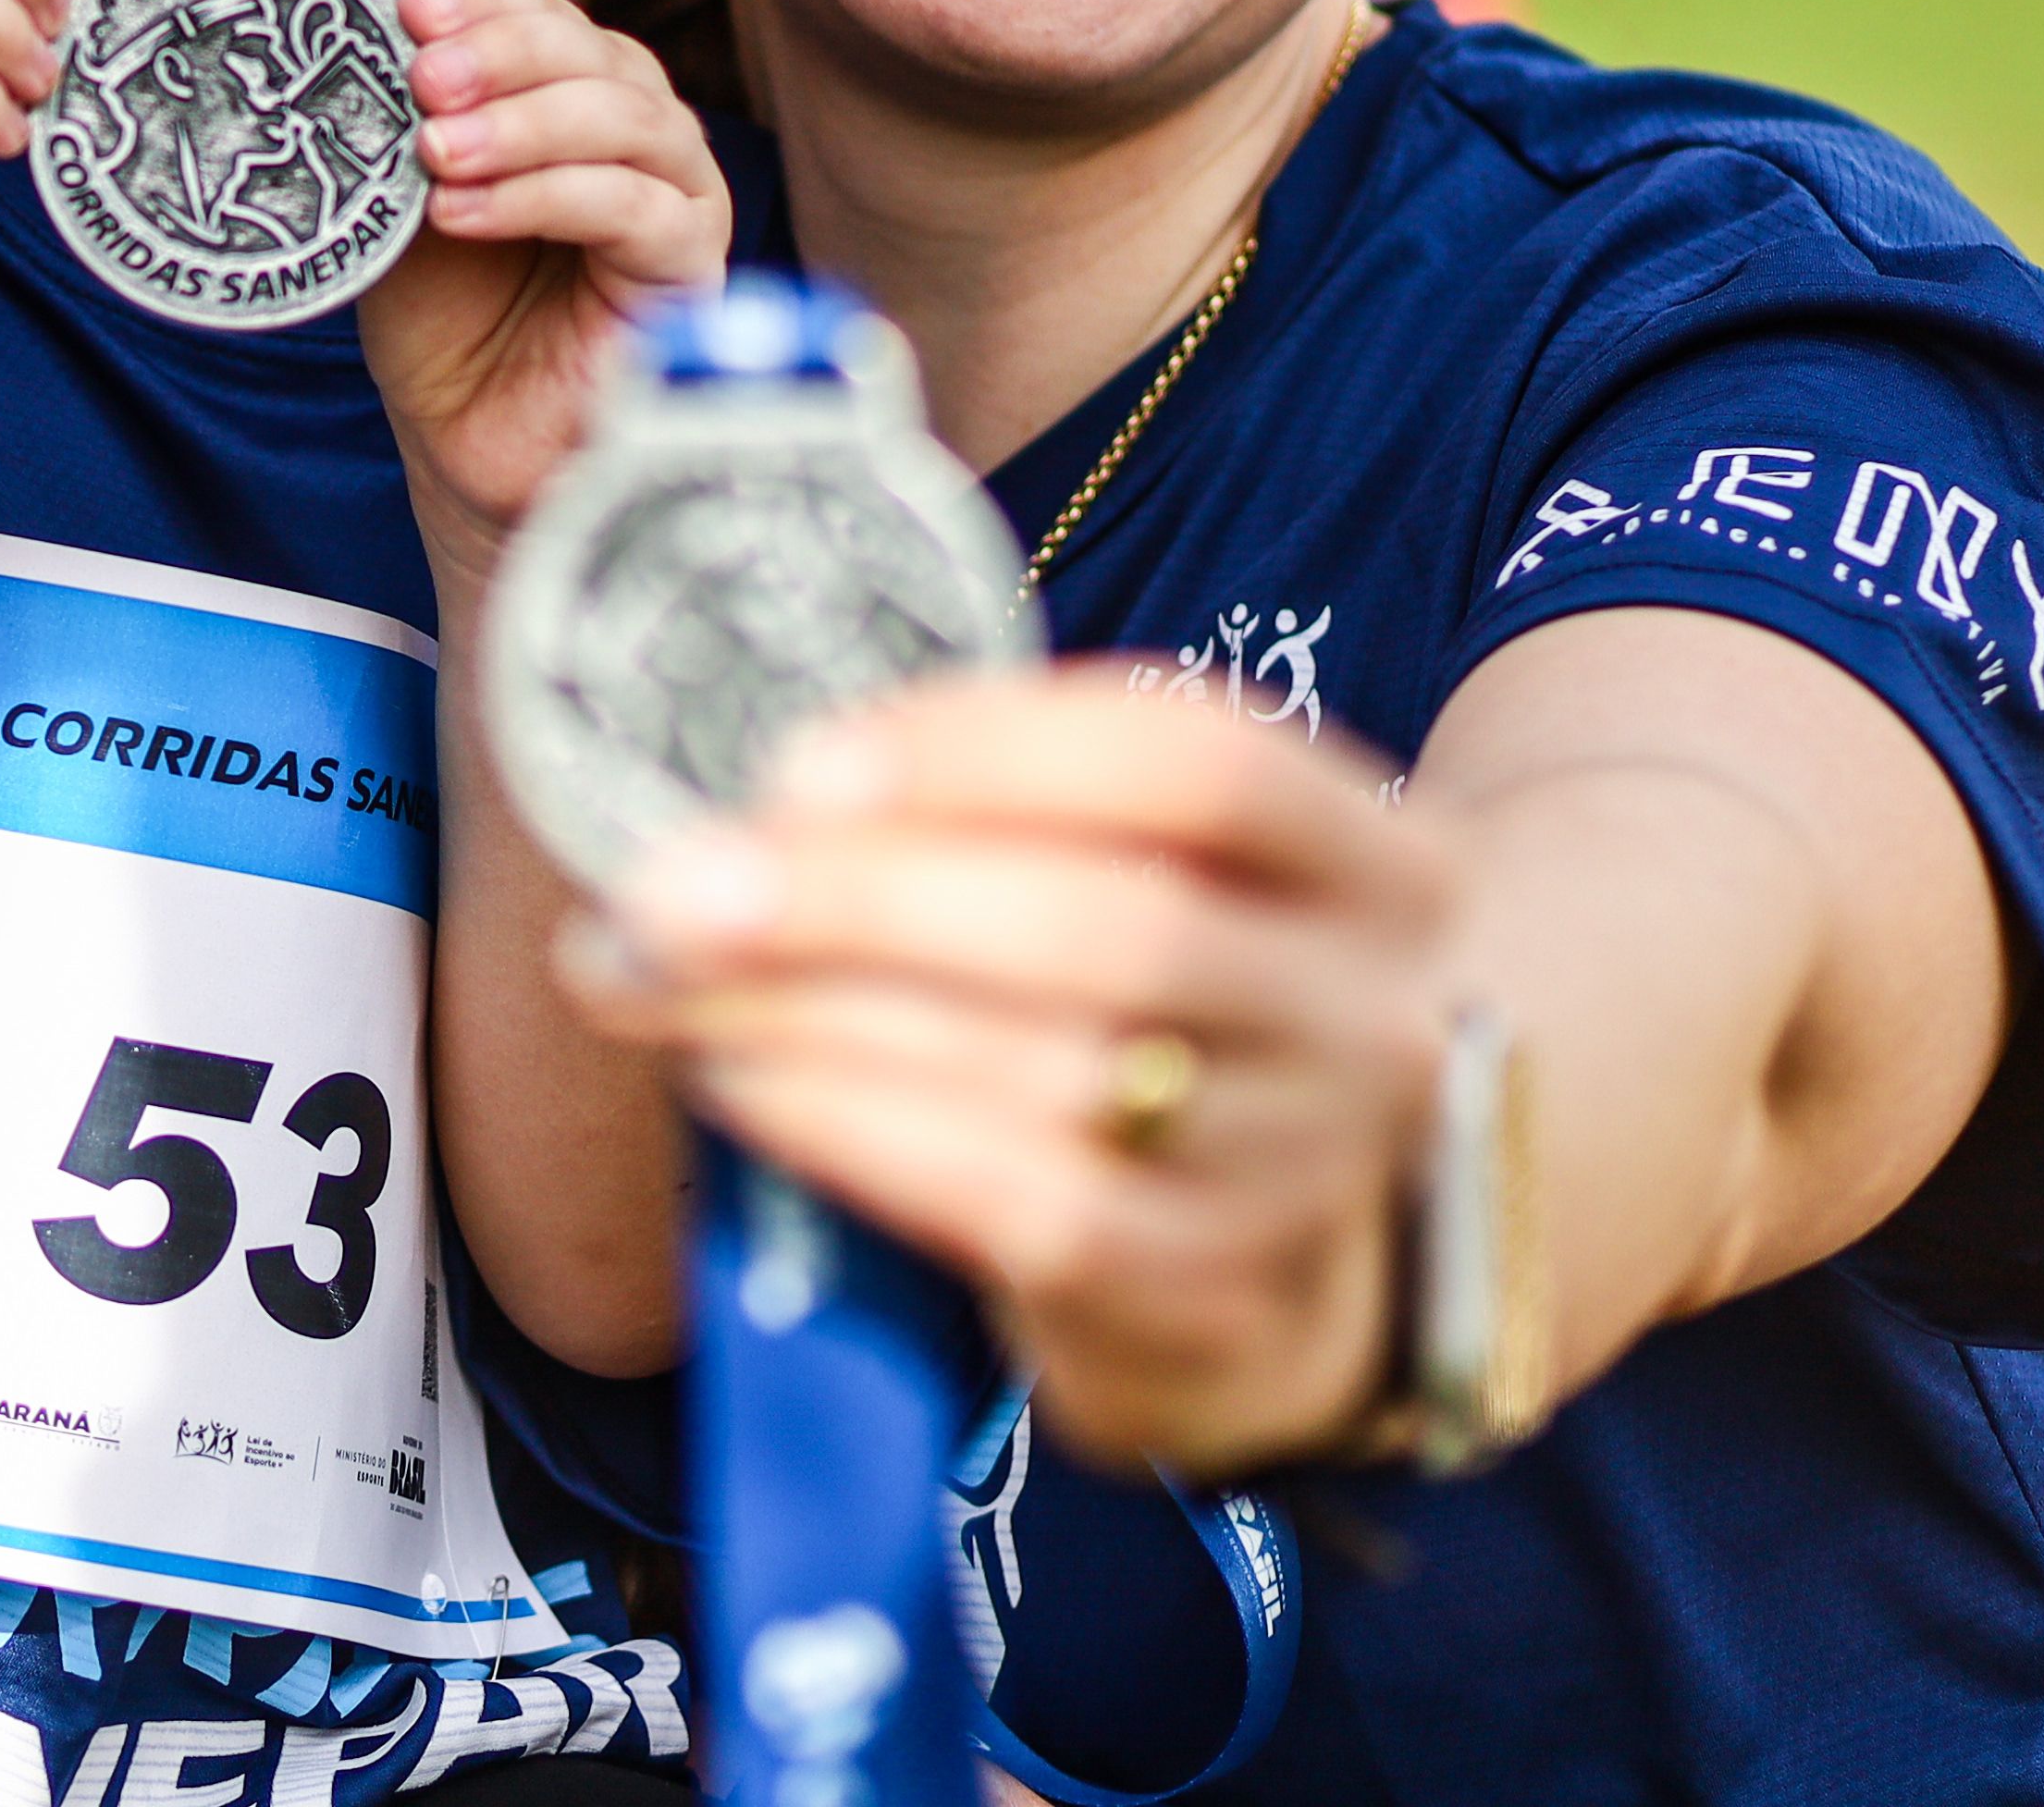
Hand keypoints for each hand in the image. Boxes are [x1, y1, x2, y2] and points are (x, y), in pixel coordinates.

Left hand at [367, 0, 725, 589]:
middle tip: (422, 76)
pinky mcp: (688, 274)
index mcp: (579, 97)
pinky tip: (464, 211)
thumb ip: (406, 124)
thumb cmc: (443, 312)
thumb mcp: (405, 197)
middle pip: (599, 55)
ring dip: (524, 124)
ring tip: (435, 150)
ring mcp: (678, 201)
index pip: (551, 17)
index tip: (410, 9)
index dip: (487, 1)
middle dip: (503, 54)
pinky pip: (636, 211)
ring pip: (630, 122)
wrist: (464, 437)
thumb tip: (365, 39)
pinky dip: (546, 196)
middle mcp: (641, 136)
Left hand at [569, 669, 1452, 1470]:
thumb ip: (989, 814)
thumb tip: (744, 809)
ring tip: (665, 978)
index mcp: (1378, 863)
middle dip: (866, 898)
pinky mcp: (1219, 1292)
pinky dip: (860, 1133)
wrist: (1276, 1241)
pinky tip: (742, 1080)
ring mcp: (1312, 1170)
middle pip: (1115, 929)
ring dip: (821, 1018)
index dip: (991, 750)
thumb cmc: (1162, 1002)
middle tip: (677, 886)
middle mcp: (1372, 1016)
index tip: (802, 764)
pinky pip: (1023, 1208)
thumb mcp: (1144, 872)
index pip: (1198, 763)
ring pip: (1054, 1077)